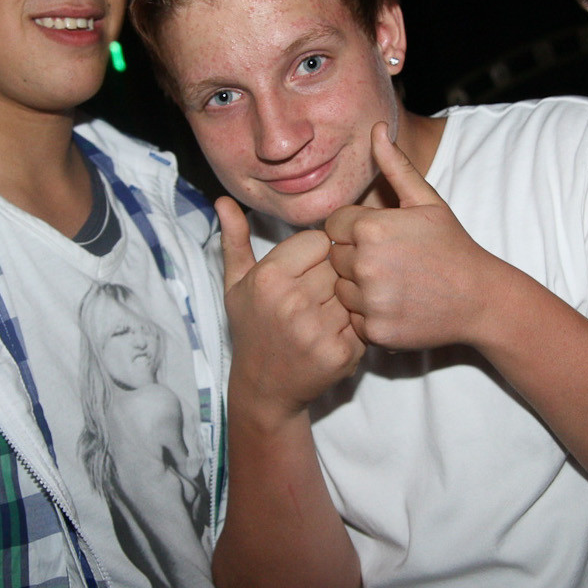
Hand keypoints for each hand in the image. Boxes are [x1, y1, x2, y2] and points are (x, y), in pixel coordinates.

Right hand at [218, 197, 364, 426]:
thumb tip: (223, 200)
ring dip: (345, 300)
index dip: (315, 254)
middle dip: (331, 277)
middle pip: (338, 265)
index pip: (319, 240)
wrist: (264, 388)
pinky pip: (364, 321)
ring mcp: (318, 330)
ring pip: (353, 291)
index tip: (305, 272)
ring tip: (324, 315)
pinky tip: (334, 334)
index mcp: (269, 278)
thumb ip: (235, 240)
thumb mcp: (235, 284)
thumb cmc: (252, 328)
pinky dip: (356, 327)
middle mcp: (293, 302)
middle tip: (316, 296)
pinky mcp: (341, 354)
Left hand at [324, 122, 496, 350]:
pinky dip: (368, 315)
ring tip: (393, 282)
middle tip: (390, 261)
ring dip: (358, 287)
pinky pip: (353, 319)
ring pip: (340, 289)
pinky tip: (395, 304)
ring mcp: (370, 300)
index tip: (382, 236)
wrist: (480, 297)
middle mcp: (365, 264)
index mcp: (371, 228)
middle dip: (354, 257)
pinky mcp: (375, 330)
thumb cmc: (452, 245)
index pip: (333, 225)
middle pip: (334, 257)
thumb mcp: (426, 200)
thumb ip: (395, 166)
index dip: (355, 229)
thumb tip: (376, 128)